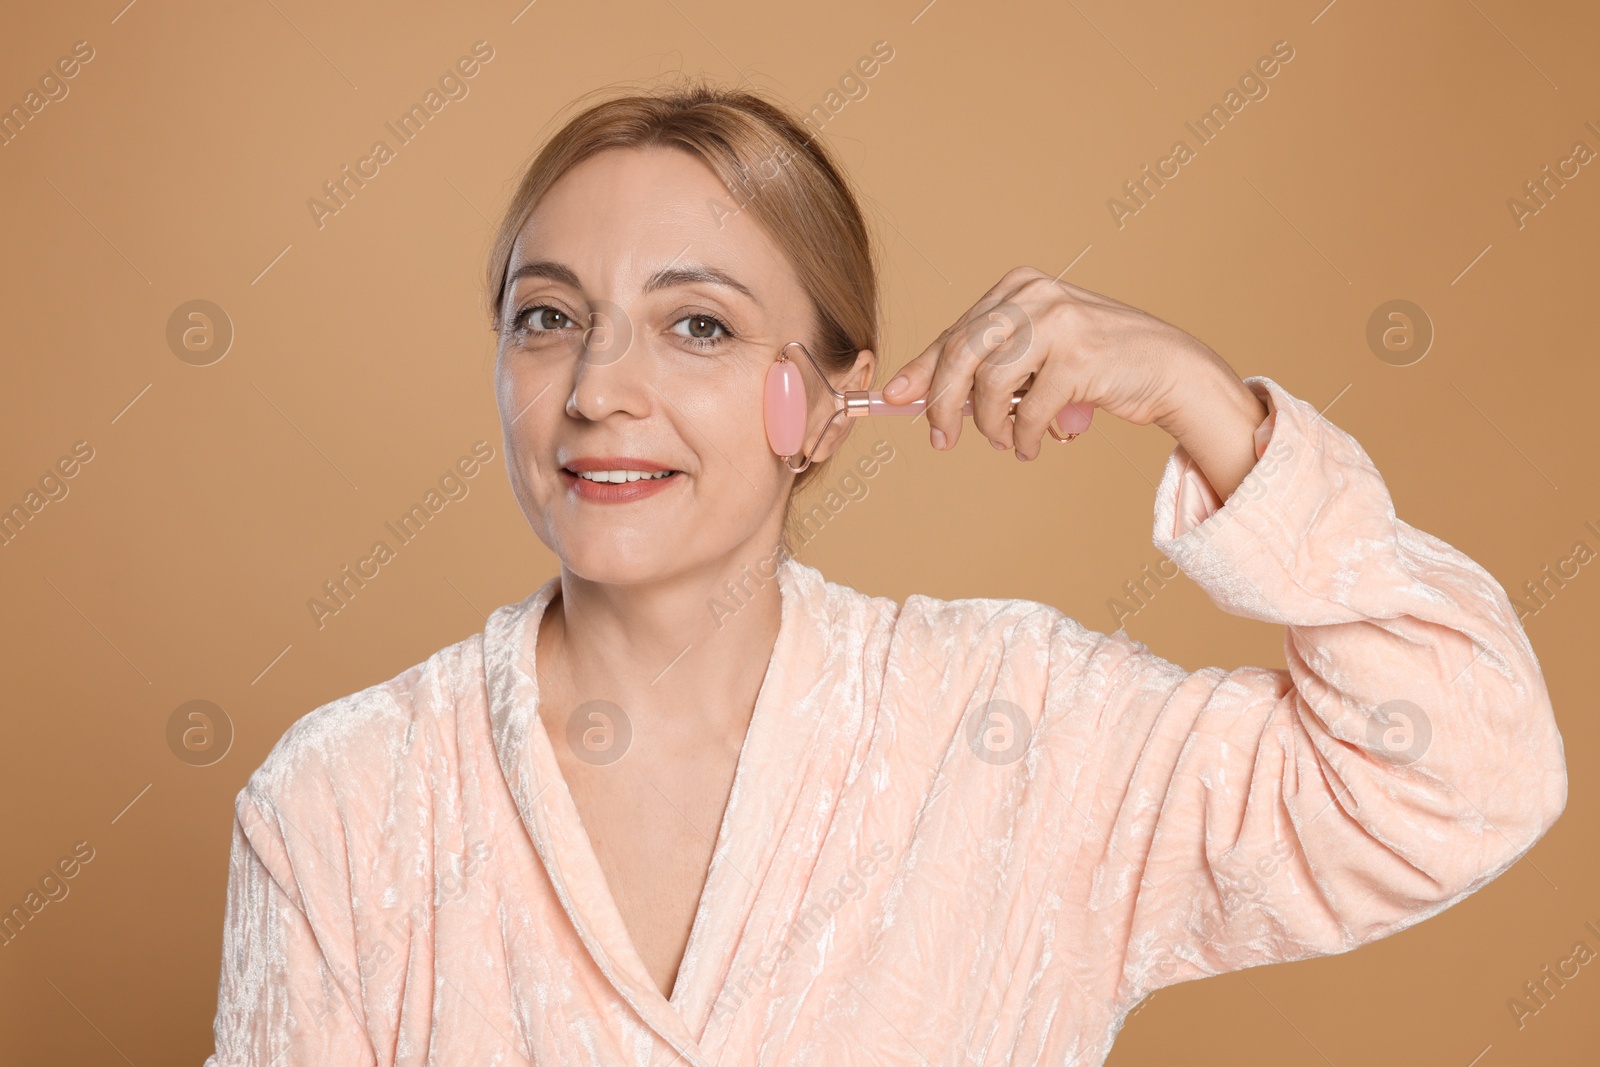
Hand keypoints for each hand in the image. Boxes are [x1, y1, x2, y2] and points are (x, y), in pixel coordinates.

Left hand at [884, 267, 1266, 493]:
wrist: (1168, 369)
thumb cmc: (1095, 363)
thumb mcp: (1037, 351)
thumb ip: (989, 364)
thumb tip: (920, 395)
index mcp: (1017, 286)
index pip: (955, 332)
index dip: (921, 369)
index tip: (894, 397)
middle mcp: (1034, 295)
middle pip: (961, 355)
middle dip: (942, 404)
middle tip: (941, 438)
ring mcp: (1057, 321)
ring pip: (991, 386)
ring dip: (992, 426)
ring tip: (1004, 442)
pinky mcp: (1078, 356)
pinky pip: (1029, 411)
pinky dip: (1024, 437)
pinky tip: (1033, 445)